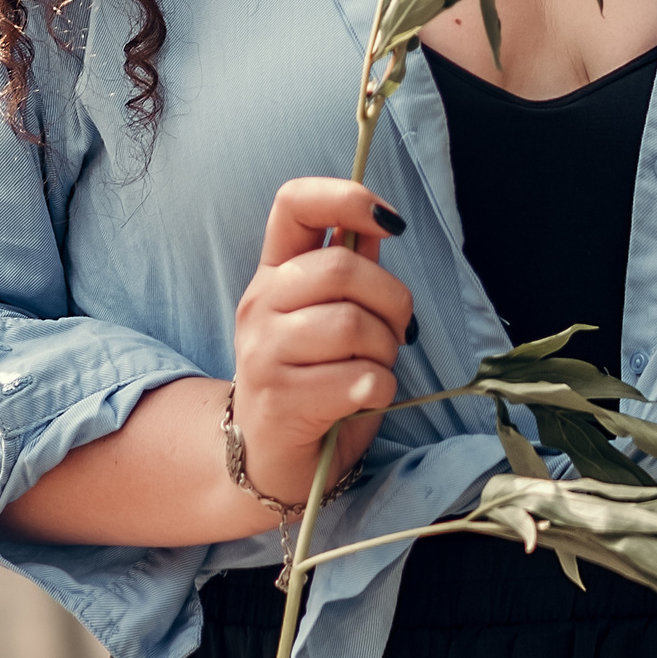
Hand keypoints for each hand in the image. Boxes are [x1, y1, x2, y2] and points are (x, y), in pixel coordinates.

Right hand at [230, 178, 414, 507]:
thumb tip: (379, 225)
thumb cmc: (312, 382)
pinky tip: (364, 397)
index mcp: (273, 273)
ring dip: (385, 351)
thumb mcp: (327, 319)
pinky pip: (360, 379)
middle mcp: (260, 304)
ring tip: (374, 368)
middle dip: (392, 299)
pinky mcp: (280, 400)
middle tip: (396, 330)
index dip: (346, 197)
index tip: (389, 221)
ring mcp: (263, 353)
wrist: (269, 461)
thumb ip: (350, 272)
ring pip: (354, 325)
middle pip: (342, 268)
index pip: (294, 203)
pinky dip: (381, 388)